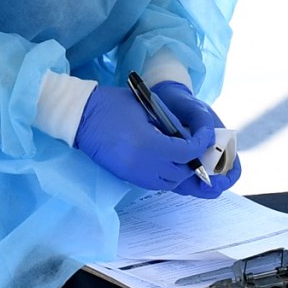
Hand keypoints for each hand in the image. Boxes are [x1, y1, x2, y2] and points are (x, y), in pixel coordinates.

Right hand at [75, 83, 213, 192]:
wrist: (81, 116)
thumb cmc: (112, 104)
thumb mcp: (146, 107)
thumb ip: (168, 123)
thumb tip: (187, 134)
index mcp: (149, 145)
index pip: (187, 152)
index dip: (201, 145)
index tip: (206, 136)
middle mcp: (143, 165)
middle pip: (180, 173)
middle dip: (192, 162)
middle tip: (197, 147)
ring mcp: (133, 173)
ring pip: (168, 183)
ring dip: (179, 172)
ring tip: (182, 157)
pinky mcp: (126, 176)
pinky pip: (153, 183)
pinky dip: (165, 176)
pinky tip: (165, 162)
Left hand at [151, 81, 240, 196]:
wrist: (165, 100)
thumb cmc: (184, 104)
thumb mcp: (196, 109)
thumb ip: (204, 124)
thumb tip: (211, 143)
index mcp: (222, 145)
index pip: (232, 171)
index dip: (226, 180)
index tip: (214, 181)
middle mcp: (210, 158)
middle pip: (214, 184)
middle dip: (206, 188)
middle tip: (195, 183)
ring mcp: (194, 163)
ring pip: (196, 186)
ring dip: (189, 185)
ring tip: (178, 174)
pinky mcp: (178, 165)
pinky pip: (180, 181)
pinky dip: (177, 180)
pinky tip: (169, 170)